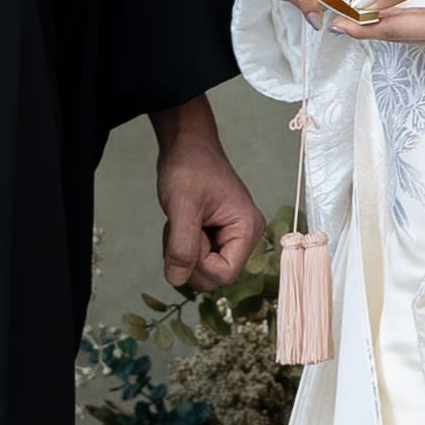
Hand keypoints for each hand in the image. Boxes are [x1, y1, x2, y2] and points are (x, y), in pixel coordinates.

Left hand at [154, 98, 265, 289]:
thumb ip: (182, 247)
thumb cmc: (190, 167)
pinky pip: (198, 257)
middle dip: (190, 257)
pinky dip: (183, 245)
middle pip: (214, 276)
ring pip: (203, 268)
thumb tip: (177, 279)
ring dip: (183, 251)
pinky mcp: (218, 235)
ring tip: (181, 220)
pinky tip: (182, 221)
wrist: (186, 145)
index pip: (225, 274)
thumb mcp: (182, 206)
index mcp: (247, 230)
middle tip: (182, 225)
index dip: (199, 263)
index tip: (188, 233)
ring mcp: (231, 237)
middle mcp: (245, 237)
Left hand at [337, 0, 424, 50]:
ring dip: (389, 27)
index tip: (337, 25)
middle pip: (403, 36)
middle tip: (342, 23)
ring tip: (362, 21)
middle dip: (372, 30)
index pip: (393, 30)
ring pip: (416, 34)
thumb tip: (362, 4)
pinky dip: (409, 22)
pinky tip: (395, 15)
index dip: (363, 28)